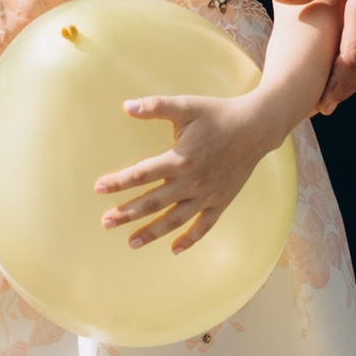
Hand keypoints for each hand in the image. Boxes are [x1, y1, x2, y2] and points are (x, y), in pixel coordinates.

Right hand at [0, 0, 104, 60]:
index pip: (90, 13)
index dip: (93, 7)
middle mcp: (32, 18)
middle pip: (70, 32)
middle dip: (74, 20)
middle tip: (65, 2)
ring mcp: (12, 35)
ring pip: (48, 45)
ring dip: (52, 34)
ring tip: (43, 10)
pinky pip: (25, 50)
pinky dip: (31, 40)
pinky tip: (26, 19)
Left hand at [95, 91, 273, 248]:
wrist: (256, 127)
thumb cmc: (219, 114)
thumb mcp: (187, 105)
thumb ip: (156, 106)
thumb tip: (126, 106)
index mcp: (180, 158)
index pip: (141, 174)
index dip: (118, 182)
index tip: (98, 188)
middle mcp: (191, 182)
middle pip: (153, 202)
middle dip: (127, 213)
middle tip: (105, 222)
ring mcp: (207, 195)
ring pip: (174, 219)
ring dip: (151, 232)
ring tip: (131, 242)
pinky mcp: (221, 201)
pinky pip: (204, 226)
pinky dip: (190, 239)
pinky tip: (175, 250)